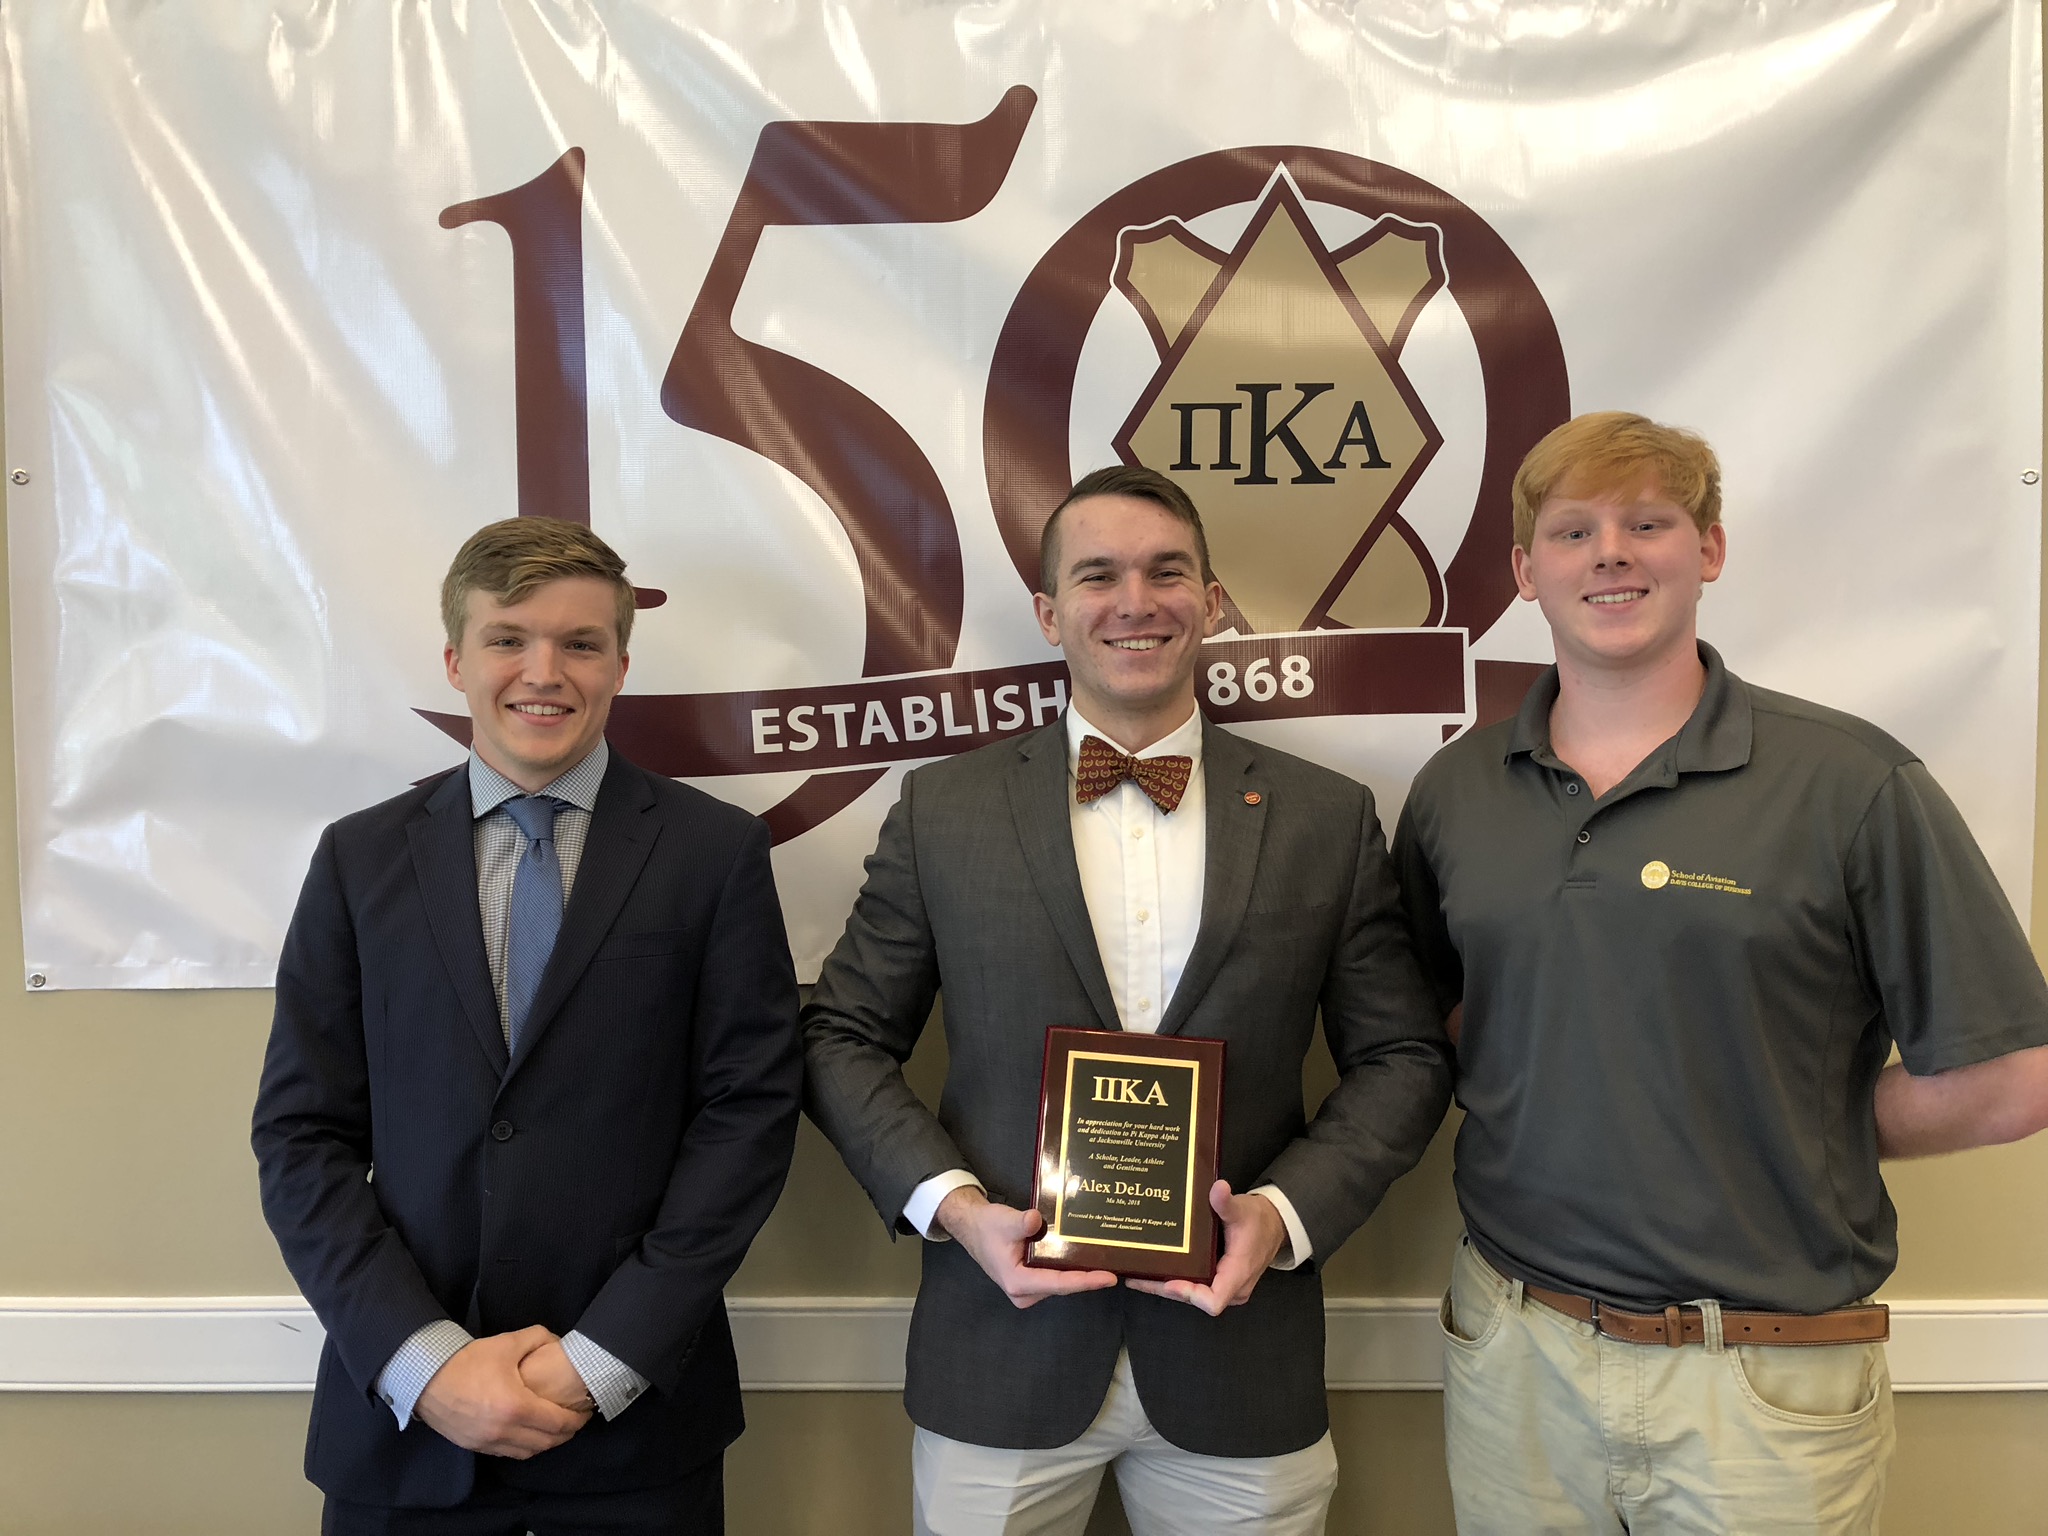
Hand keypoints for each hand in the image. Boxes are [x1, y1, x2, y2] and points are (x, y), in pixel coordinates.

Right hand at [414, 1326, 590, 1457]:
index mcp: (516, 1407)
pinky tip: (529, 1433)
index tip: (586, 1412)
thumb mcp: (507, 1342)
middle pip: (547, 1442)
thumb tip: (558, 1342)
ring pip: (528, 1452)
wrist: (425, 1378)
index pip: (558, 1423)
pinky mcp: (474, 1446)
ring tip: (555, 1428)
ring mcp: (487, 1442)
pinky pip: (508, 1453)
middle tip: (575, 1421)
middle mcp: (503, 1431)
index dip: (577, 1420)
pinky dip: (524, 1447)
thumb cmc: (467, 1360)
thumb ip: (538, 1338)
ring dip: (546, 1443)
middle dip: (566, 1433)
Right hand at [935, 1185, 1118, 1309]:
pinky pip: (1056, 1278)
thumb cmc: (987, 1226)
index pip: (1058, 1283)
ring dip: (1080, 1273)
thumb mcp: (1004, 1221)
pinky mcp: (1032, 1281)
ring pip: (1061, 1283)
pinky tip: (1087, 1258)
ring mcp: (1029, 1289)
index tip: (1109, 1278)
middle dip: (1088, 1278)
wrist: (972, 1227)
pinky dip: (1070, 1269)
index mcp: (1018, 1282)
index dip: (1084, 1281)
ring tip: (1107, 1261)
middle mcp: (1024, 1292)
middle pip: (1063, 1286)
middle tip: (1116, 1266)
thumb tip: (1038, 1220)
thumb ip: (1021, 1222)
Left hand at [1126, 1181, 1285, 1315]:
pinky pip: (1197, 1287)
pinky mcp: (1220, 1281)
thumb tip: (1218, 1188)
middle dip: (1167, 1289)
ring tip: (1137, 1275)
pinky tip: (1155, 1269)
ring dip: (1167, 1286)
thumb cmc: (1258, 1219)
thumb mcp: (1243, 1208)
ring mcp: (1226, 1287)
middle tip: (1136, 1276)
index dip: (1190, 1294)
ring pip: (1194, 1295)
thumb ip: (1227, 1202)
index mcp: (1237, 1273)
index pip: (1213, 1301)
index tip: (1169, 1281)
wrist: (1274, 1225)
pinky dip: (1177, 1280)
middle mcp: (1232, 1288)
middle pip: (1196, 1298)